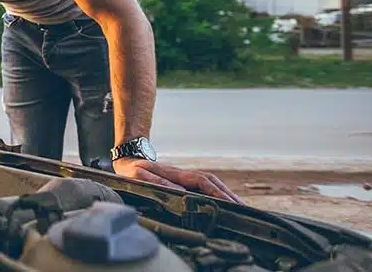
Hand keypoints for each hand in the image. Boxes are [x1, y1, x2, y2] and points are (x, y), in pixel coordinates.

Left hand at [112, 158, 245, 204]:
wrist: (128, 161)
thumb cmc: (131, 171)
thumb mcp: (138, 175)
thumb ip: (155, 181)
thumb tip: (178, 190)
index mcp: (175, 173)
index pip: (201, 182)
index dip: (216, 192)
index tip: (229, 203)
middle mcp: (184, 175)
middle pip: (212, 182)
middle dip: (228, 195)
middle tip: (244, 209)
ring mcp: (185, 178)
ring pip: (211, 184)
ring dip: (226, 195)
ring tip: (242, 208)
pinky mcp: (184, 183)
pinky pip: (205, 188)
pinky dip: (218, 195)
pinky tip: (226, 204)